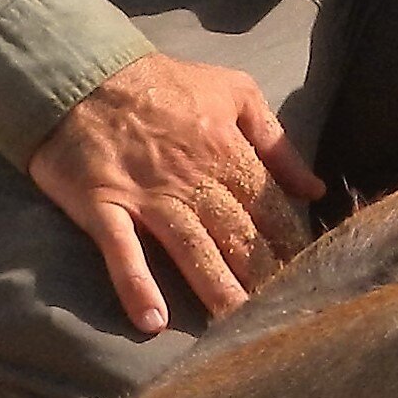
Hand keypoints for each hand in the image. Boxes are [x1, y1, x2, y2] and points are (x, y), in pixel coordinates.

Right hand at [29, 53, 325, 334]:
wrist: (83, 71)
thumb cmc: (163, 82)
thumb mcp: (234, 91)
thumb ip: (276, 141)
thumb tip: (314, 188)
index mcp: (226, 150)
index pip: (269, 207)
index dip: (291, 244)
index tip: (311, 276)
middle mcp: (191, 178)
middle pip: (237, 235)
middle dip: (263, 276)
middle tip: (286, 313)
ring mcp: (146, 195)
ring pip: (191, 249)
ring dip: (216, 289)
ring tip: (238, 326)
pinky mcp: (102, 205)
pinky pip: (121, 250)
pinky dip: (135, 285)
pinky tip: (153, 322)